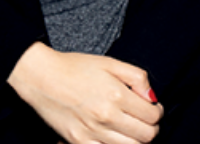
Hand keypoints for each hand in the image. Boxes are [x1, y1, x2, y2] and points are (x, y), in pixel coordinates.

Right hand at [7, 42, 162, 143]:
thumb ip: (138, 78)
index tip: (152, 109)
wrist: (42, 77)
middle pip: (146, 136)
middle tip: (145, 120)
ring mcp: (91, 132)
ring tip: (130, 129)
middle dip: (151, 128)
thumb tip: (152, 97)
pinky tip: (114, 137)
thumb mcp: (111, 63)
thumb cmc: (75, 68)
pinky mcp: (78, 142)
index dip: (157, 113)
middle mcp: (106, 117)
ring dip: (136, 140)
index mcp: (117, 96)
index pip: (152, 116)